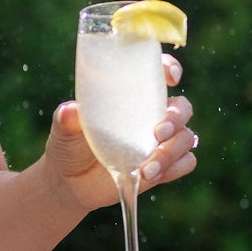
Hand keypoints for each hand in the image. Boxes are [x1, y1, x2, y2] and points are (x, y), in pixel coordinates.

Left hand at [45, 54, 199, 209]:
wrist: (69, 181)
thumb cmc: (69, 143)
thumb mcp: (64, 127)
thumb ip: (68, 117)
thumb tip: (70, 111)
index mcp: (133, 95)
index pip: (159, 73)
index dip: (170, 69)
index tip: (170, 77)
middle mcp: (152, 115)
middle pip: (182, 108)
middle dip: (176, 118)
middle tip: (157, 132)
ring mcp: (160, 142)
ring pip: (186, 138)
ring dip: (171, 152)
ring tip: (145, 170)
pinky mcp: (164, 167)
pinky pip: (186, 163)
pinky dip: (174, 169)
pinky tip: (151, 176)